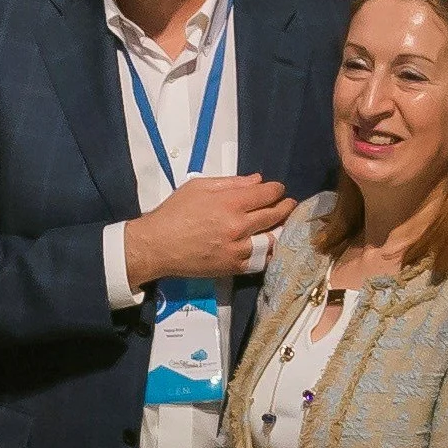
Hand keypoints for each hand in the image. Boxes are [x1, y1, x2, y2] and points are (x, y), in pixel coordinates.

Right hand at [123, 174, 294, 284]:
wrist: (157, 246)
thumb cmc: (174, 212)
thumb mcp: (198, 187)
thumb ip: (230, 182)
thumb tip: (257, 180)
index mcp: (229, 203)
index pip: (266, 194)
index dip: (276, 190)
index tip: (278, 189)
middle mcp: (238, 227)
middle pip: (274, 215)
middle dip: (285, 207)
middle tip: (289, 204)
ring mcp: (238, 249)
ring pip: (272, 239)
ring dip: (281, 230)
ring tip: (284, 224)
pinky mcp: (234, 267)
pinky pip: (260, 260)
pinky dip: (269, 252)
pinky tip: (271, 245)